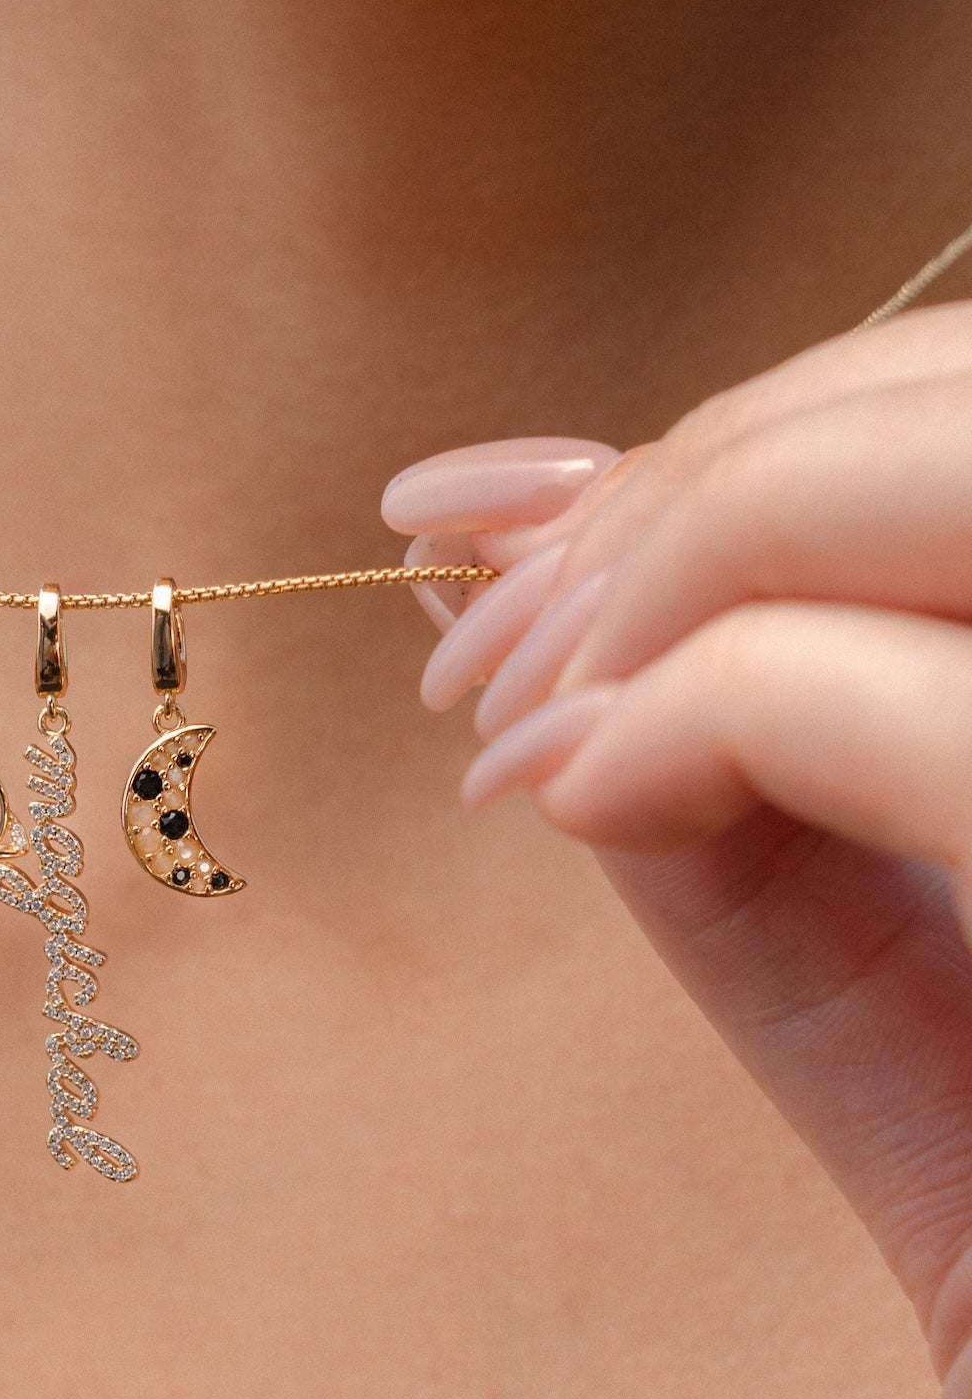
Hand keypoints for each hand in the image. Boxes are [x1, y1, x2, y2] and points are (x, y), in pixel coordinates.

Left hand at [385, 305, 971, 1398]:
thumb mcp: (898, 979)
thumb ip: (743, 758)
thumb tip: (491, 511)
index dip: (746, 418)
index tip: (486, 524)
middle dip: (695, 476)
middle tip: (474, 643)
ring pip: (962, 496)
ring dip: (683, 560)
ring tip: (506, 716)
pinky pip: (942, 725)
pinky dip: (717, 707)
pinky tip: (570, 797)